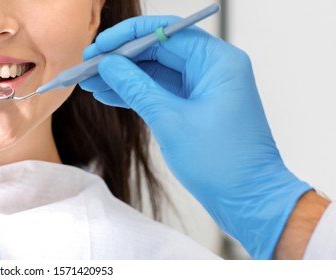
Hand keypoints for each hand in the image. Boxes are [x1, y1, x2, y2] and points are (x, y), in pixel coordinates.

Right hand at [79, 16, 311, 258]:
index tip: (99, 47)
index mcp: (217, 62)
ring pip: (156, 71)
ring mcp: (204, 88)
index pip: (166, 33)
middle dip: (121, 58)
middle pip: (159, 50)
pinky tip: (108, 94)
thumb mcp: (170, 121)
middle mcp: (213, 69)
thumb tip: (109, 65)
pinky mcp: (195, 107)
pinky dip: (135, 93)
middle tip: (88, 64)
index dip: (127, 37)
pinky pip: (160, 91)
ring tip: (90, 81)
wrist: (248, 200)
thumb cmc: (223, 163)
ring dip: (124, 76)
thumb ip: (136, 87)